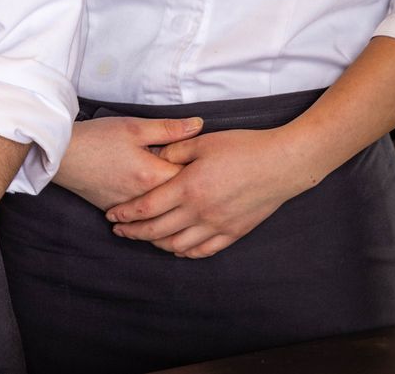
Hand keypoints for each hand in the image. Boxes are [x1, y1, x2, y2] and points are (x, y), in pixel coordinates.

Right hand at [55, 115, 202, 210]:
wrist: (61, 154)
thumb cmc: (98, 137)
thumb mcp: (134, 126)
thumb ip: (169, 129)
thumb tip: (200, 125)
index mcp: (153, 174)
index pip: (191, 178)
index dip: (201, 170)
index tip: (207, 163)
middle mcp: (145, 198)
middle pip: (179, 201)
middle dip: (192, 193)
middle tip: (202, 183)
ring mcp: (130, 208)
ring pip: (163, 217)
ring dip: (175, 210)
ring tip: (187, 204)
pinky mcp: (116, 211)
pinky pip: (143, 221)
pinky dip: (155, 217)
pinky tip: (162, 213)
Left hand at [105, 126, 319, 257]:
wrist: (282, 164)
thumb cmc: (243, 147)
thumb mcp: (203, 142)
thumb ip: (174, 151)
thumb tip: (154, 158)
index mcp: (188, 187)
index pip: (147, 207)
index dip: (126, 214)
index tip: (112, 216)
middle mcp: (200, 212)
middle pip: (157, 230)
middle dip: (134, 232)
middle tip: (120, 231)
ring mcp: (218, 225)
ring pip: (178, 245)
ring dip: (157, 244)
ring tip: (145, 238)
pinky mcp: (234, 232)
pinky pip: (204, 250)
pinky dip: (185, 251)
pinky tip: (177, 247)